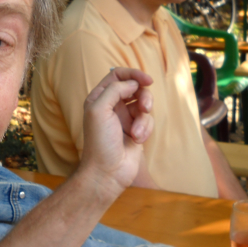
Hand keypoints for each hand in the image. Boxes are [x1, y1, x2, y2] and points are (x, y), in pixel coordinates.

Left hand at [76, 67, 153, 195]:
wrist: (107, 172)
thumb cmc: (99, 142)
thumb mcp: (99, 110)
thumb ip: (115, 90)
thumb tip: (133, 82)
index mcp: (99, 98)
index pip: (117, 75)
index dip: (133, 74)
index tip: (147, 80)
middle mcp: (112, 106)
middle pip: (135, 88)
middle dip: (144, 97)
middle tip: (145, 107)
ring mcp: (124, 118)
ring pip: (144, 105)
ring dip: (144, 118)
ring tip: (137, 132)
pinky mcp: (136, 130)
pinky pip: (148, 121)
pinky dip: (145, 130)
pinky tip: (137, 140)